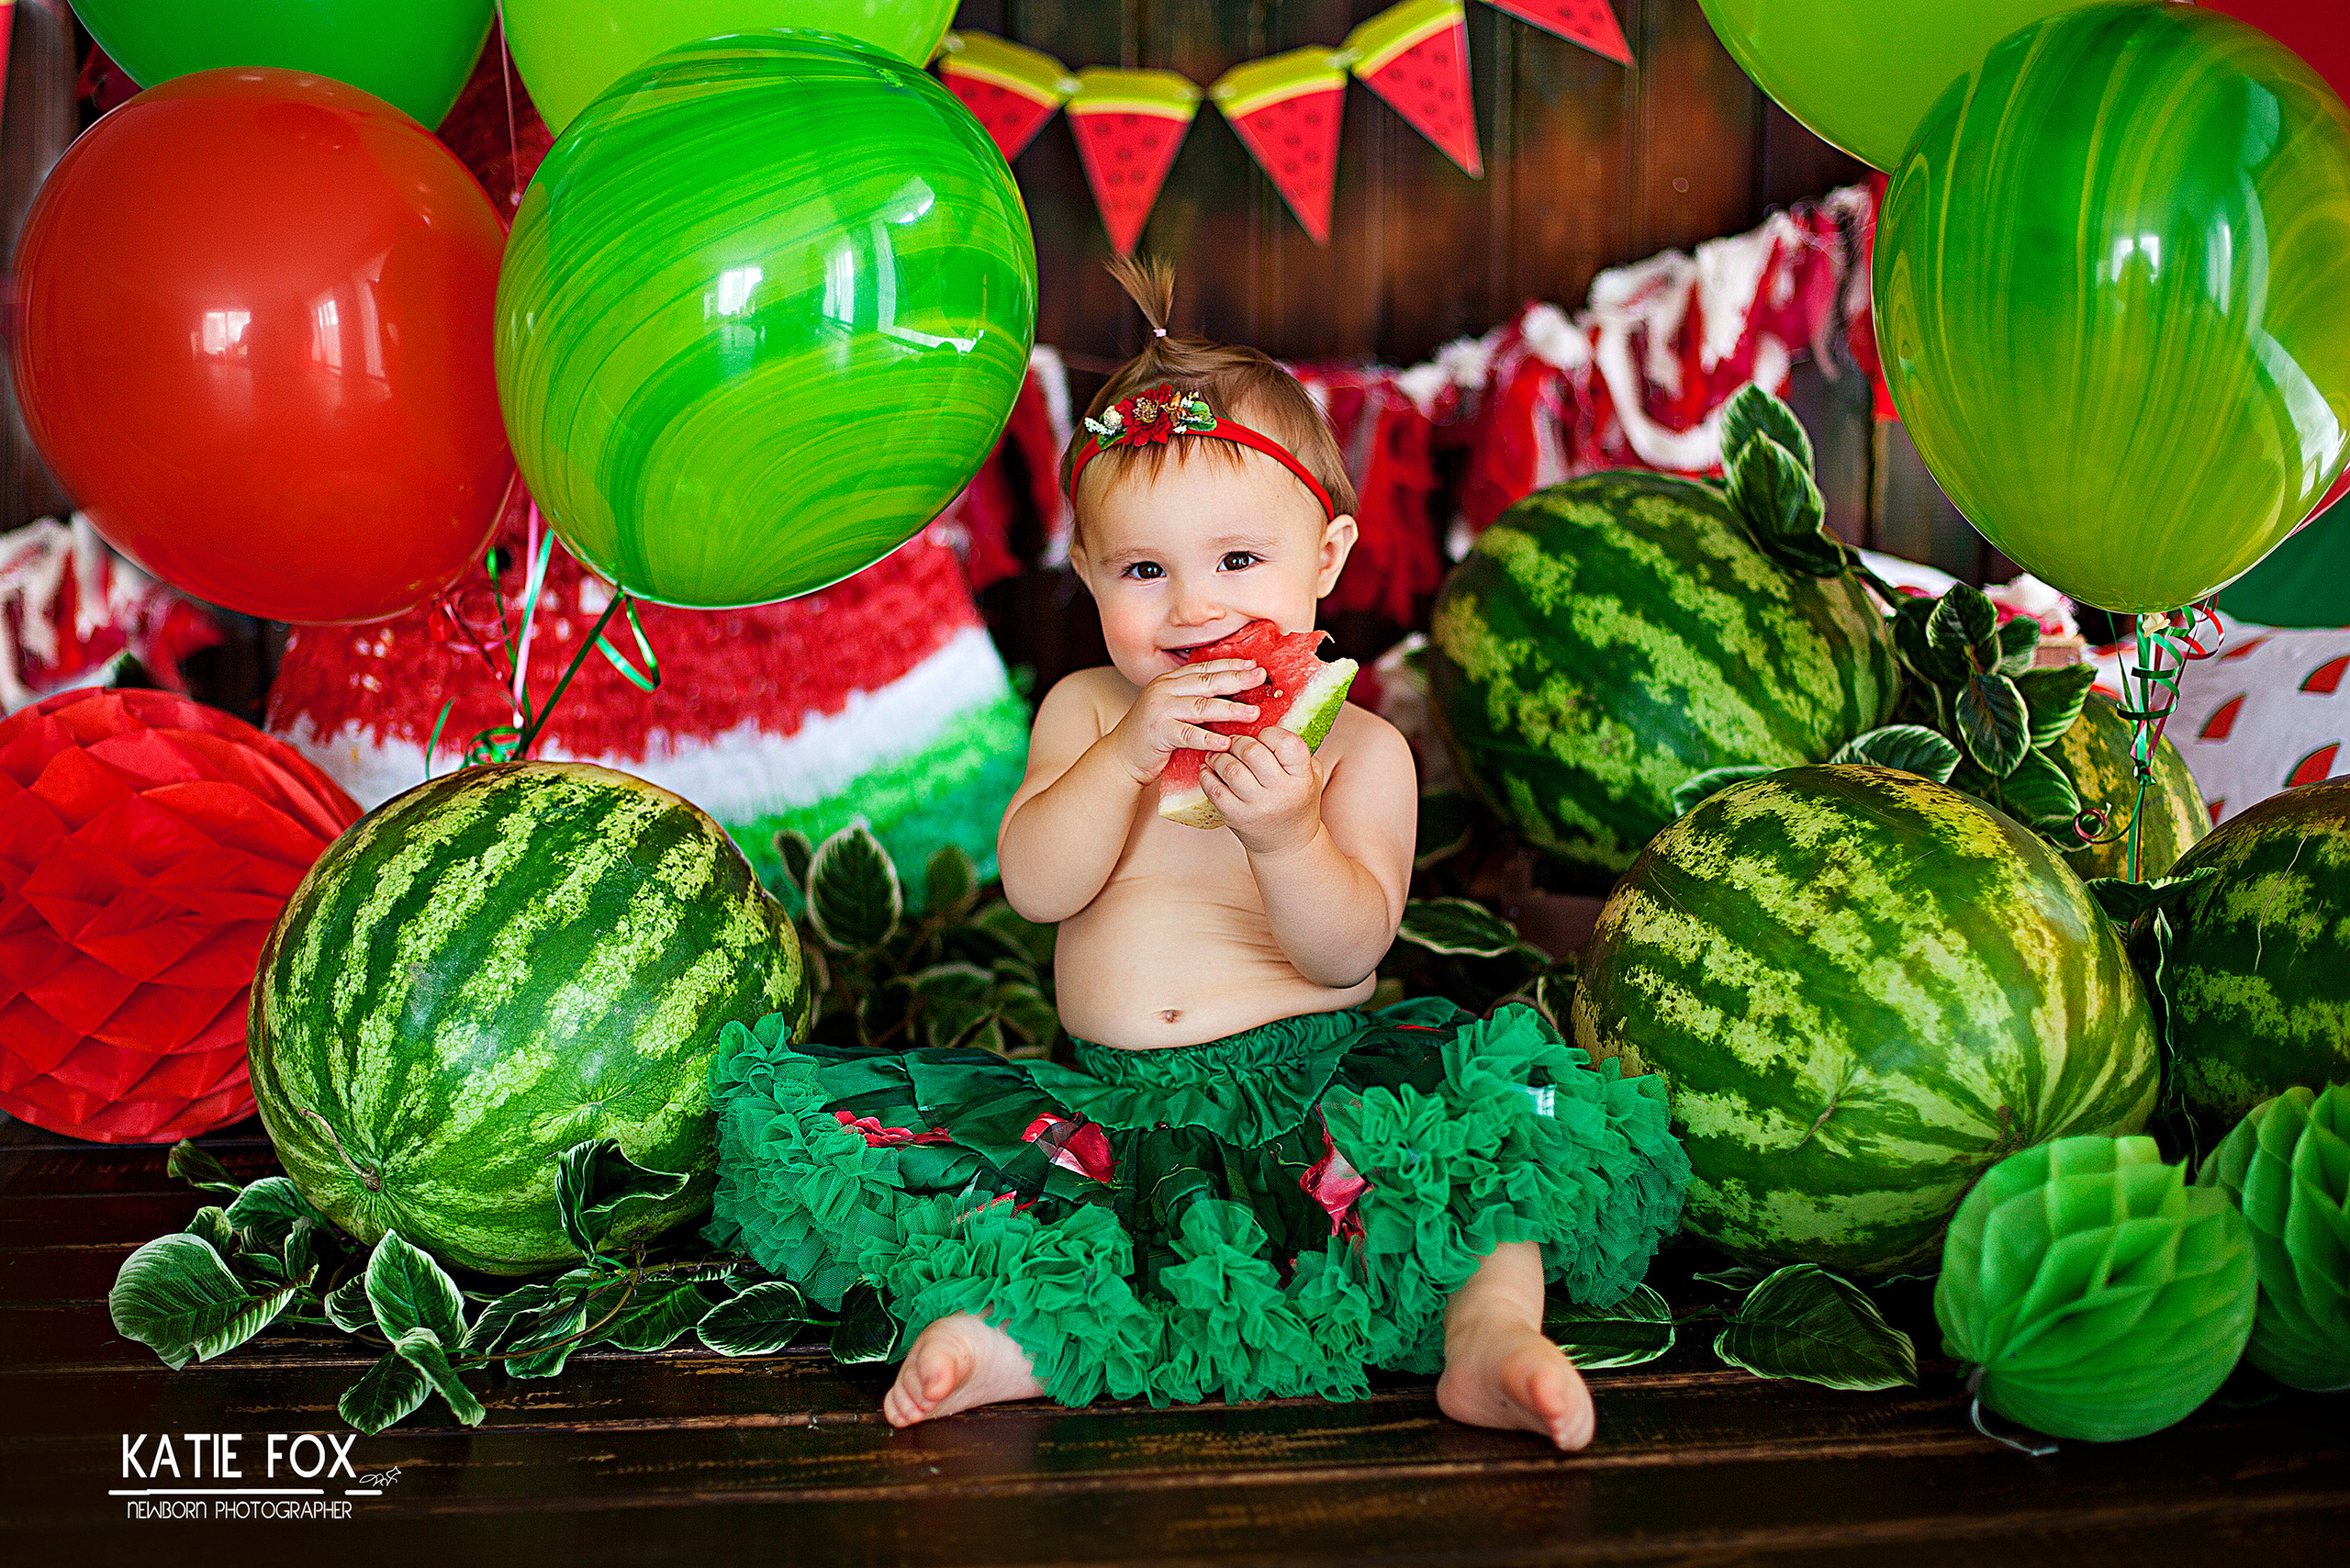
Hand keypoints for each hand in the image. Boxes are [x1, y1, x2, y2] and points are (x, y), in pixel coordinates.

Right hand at [1109, 659, 1262, 784]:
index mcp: (1169, 681)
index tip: (1254, 665)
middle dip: (1236, 679)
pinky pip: (1187, 735)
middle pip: (1206, 682)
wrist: (1122, 755)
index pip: (1204, 669)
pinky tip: (1225, 743)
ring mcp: (1159, 710)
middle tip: (1260, 678)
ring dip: (1230, 709)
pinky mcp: (1158, 733)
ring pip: (1200, 706)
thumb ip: (1195, 698)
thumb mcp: (1173, 708)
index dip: (1230, 665)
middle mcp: (1163, 690)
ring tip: (1253, 713)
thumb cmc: (1154, 733)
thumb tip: (1232, 693)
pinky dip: (1207, 738)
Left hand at [1201, 727, 1319, 854]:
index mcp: (1301, 778)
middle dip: (1239, 742)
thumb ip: (1296, 751)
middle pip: (1252, 752)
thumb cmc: (1297, 802)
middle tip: (1234, 743)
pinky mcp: (1235, 817)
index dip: (1269, 733)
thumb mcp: (1310, 776)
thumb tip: (1270, 719)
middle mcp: (1280, 792)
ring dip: (1219, 756)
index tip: (1262, 736)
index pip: (1286, 742)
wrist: (1287, 845)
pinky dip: (1206, 775)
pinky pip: (1213, 789)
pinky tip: (1209, 770)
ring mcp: (1256, 806)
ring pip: (1230, 768)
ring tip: (1219, 754)